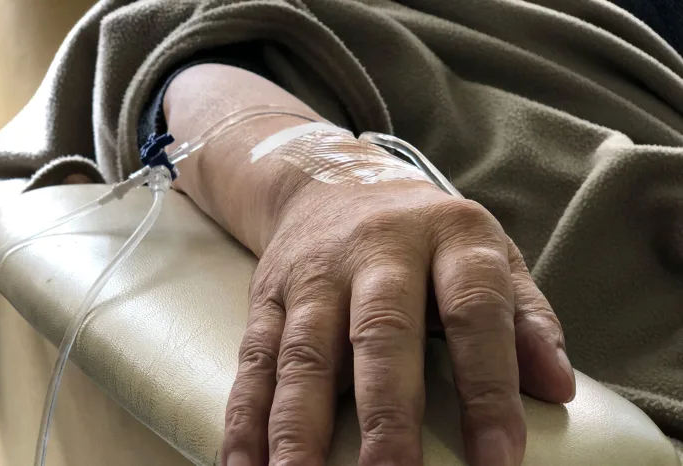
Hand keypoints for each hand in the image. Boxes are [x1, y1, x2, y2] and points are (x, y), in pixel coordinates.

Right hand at [222, 177, 575, 465]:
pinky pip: (254, 360)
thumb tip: (559, 387)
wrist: (331, 182)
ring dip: (299, 427)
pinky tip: (245, 465)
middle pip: (379, 334)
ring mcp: (313, 275)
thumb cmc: (426, 235)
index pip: (474, 311)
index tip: (500, 460)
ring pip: (303, 354)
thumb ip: (525, 315)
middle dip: (386, 416)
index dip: (488, 386)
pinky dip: (246, 417)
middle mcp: (375, 250)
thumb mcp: (487, 253)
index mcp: (447, 237)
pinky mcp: (267, 296)